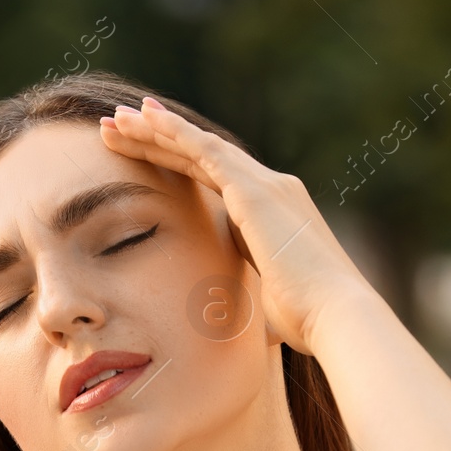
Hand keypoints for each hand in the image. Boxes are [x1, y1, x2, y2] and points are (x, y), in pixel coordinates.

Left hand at [99, 95, 378, 355]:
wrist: (334, 316)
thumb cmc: (306, 321)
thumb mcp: (268, 308)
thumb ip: (252, 304)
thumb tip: (251, 332)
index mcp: (271, 215)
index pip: (214, 179)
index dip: (176, 163)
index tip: (143, 151)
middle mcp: (271, 189)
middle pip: (201, 156)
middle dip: (157, 139)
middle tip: (118, 123)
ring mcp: (265, 185)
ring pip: (198, 146)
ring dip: (154, 130)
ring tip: (116, 118)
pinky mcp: (254, 190)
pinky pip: (205, 150)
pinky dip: (174, 132)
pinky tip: (146, 119)